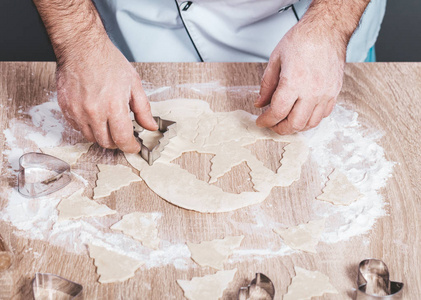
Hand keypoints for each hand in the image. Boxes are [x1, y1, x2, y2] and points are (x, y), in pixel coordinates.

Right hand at [56, 39, 157, 152]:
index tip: (134, 146)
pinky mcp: (66, 108)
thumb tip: (150, 126)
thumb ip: (143, 109)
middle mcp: (94, 112)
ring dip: (102, 135)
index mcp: (114, 106)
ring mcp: (77, 111)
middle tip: (123, 135)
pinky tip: (95, 117)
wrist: (81, 47)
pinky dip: (88, 127)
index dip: (131, 147)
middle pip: (106, 143)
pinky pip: (77, 128)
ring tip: (109, 124)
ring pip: (91, 138)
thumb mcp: (134, 83)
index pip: (123, 139)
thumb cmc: (107, 61)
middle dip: (118, 143)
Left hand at [255, 17, 345, 133]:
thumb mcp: (275, 59)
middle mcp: (312, 91)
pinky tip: (302, 113)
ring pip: (311, 123)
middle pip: (295, 123)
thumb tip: (260, 103)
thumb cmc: (302, 39)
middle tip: (272, 124)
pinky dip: (311, 119)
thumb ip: (267, 85)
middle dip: (280, 128)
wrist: (327, 28)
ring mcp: (326, 93)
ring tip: (286, 121)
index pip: (278, 112)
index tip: (260, 121)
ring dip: (296, 126)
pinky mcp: (335, 92)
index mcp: (294, 82)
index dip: (266, 121)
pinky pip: (324, 114)